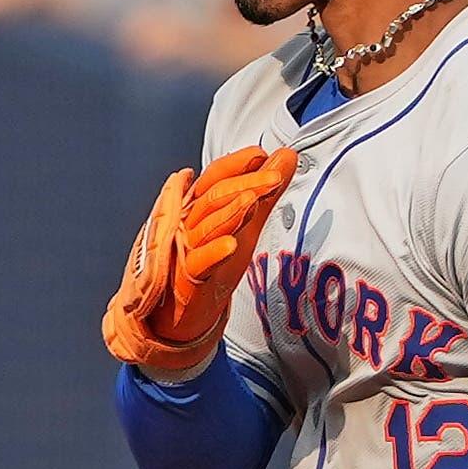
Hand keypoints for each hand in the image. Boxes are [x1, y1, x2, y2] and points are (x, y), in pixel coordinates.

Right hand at [102, 145, 295, 374]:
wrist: (179, 314)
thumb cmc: (211, 264)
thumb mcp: (245, 225)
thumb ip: (265, 192)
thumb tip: (288, 155)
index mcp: (199, 207)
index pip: (215, 178)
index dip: (236, 165)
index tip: (262, 154)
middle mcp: (187, 223)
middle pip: (213, 198)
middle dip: (244, 184)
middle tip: (274, 176)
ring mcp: (183, 250)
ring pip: (204, 226)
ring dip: (229, 212)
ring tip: (252, 200)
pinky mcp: (185, 279)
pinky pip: (198, 263)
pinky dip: (213, 252)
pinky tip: (231, 245)